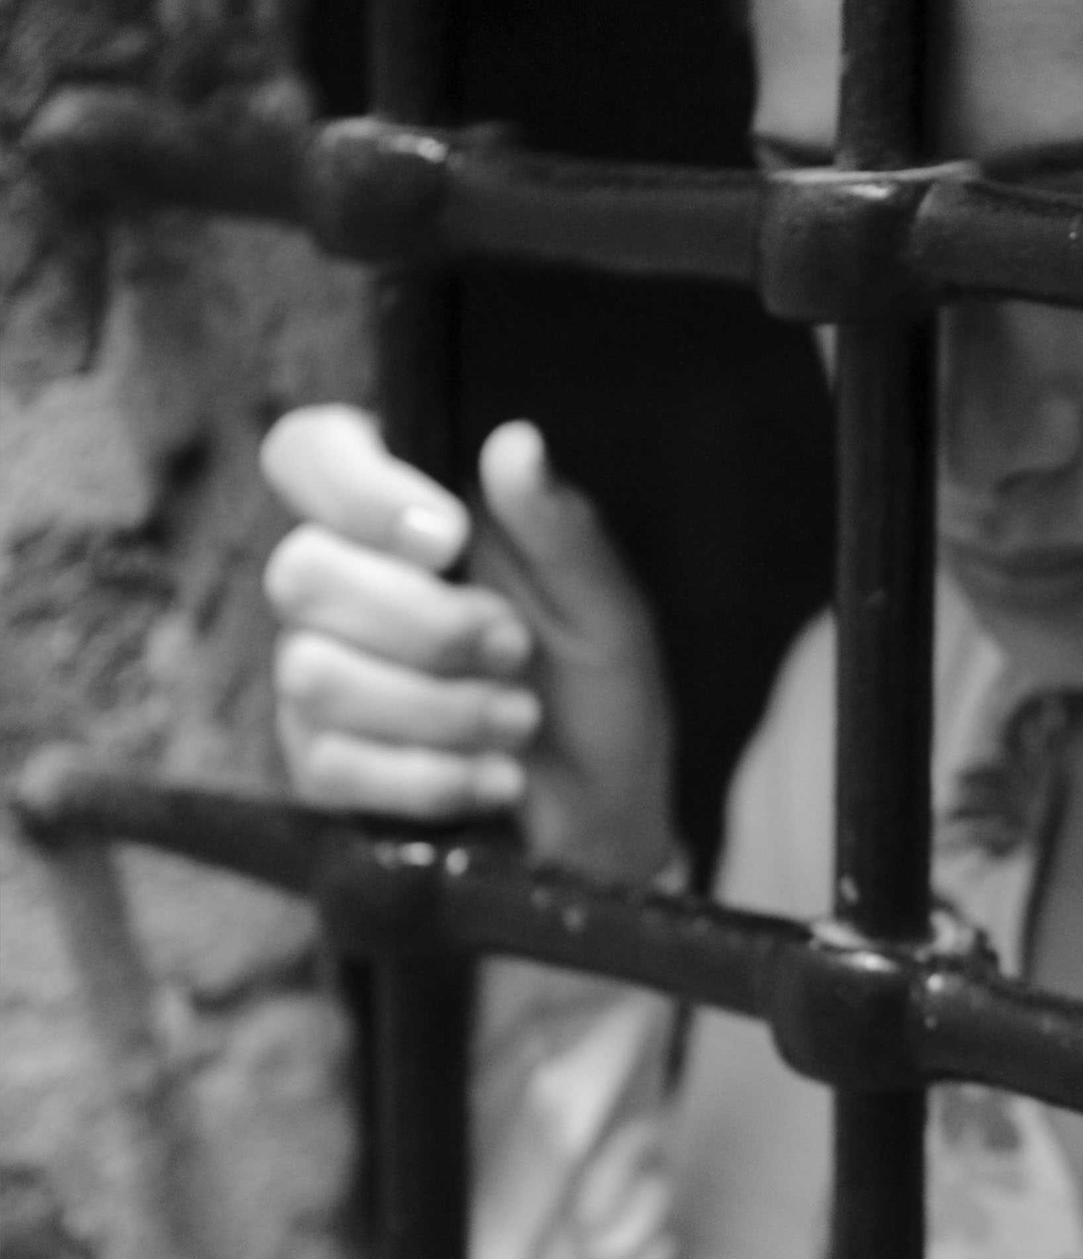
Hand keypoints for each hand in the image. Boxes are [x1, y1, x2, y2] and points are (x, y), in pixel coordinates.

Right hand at [261, 406, 675, 879]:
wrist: (603, 816)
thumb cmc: (599, 692)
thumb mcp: (606, 611)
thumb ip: (561, 532)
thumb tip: (516, 442)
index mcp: (404, 518)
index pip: (310, 451)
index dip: (354, 488)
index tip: (446, 536)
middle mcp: (344, 586)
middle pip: (301, 572)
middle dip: (426, 624)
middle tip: (516, 648)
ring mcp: (319, 675)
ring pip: (313, 673)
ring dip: (438, 707)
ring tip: (520, 721)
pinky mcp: (320, 764)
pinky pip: (329, 764)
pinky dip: (430, 777)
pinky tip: (494, 778)